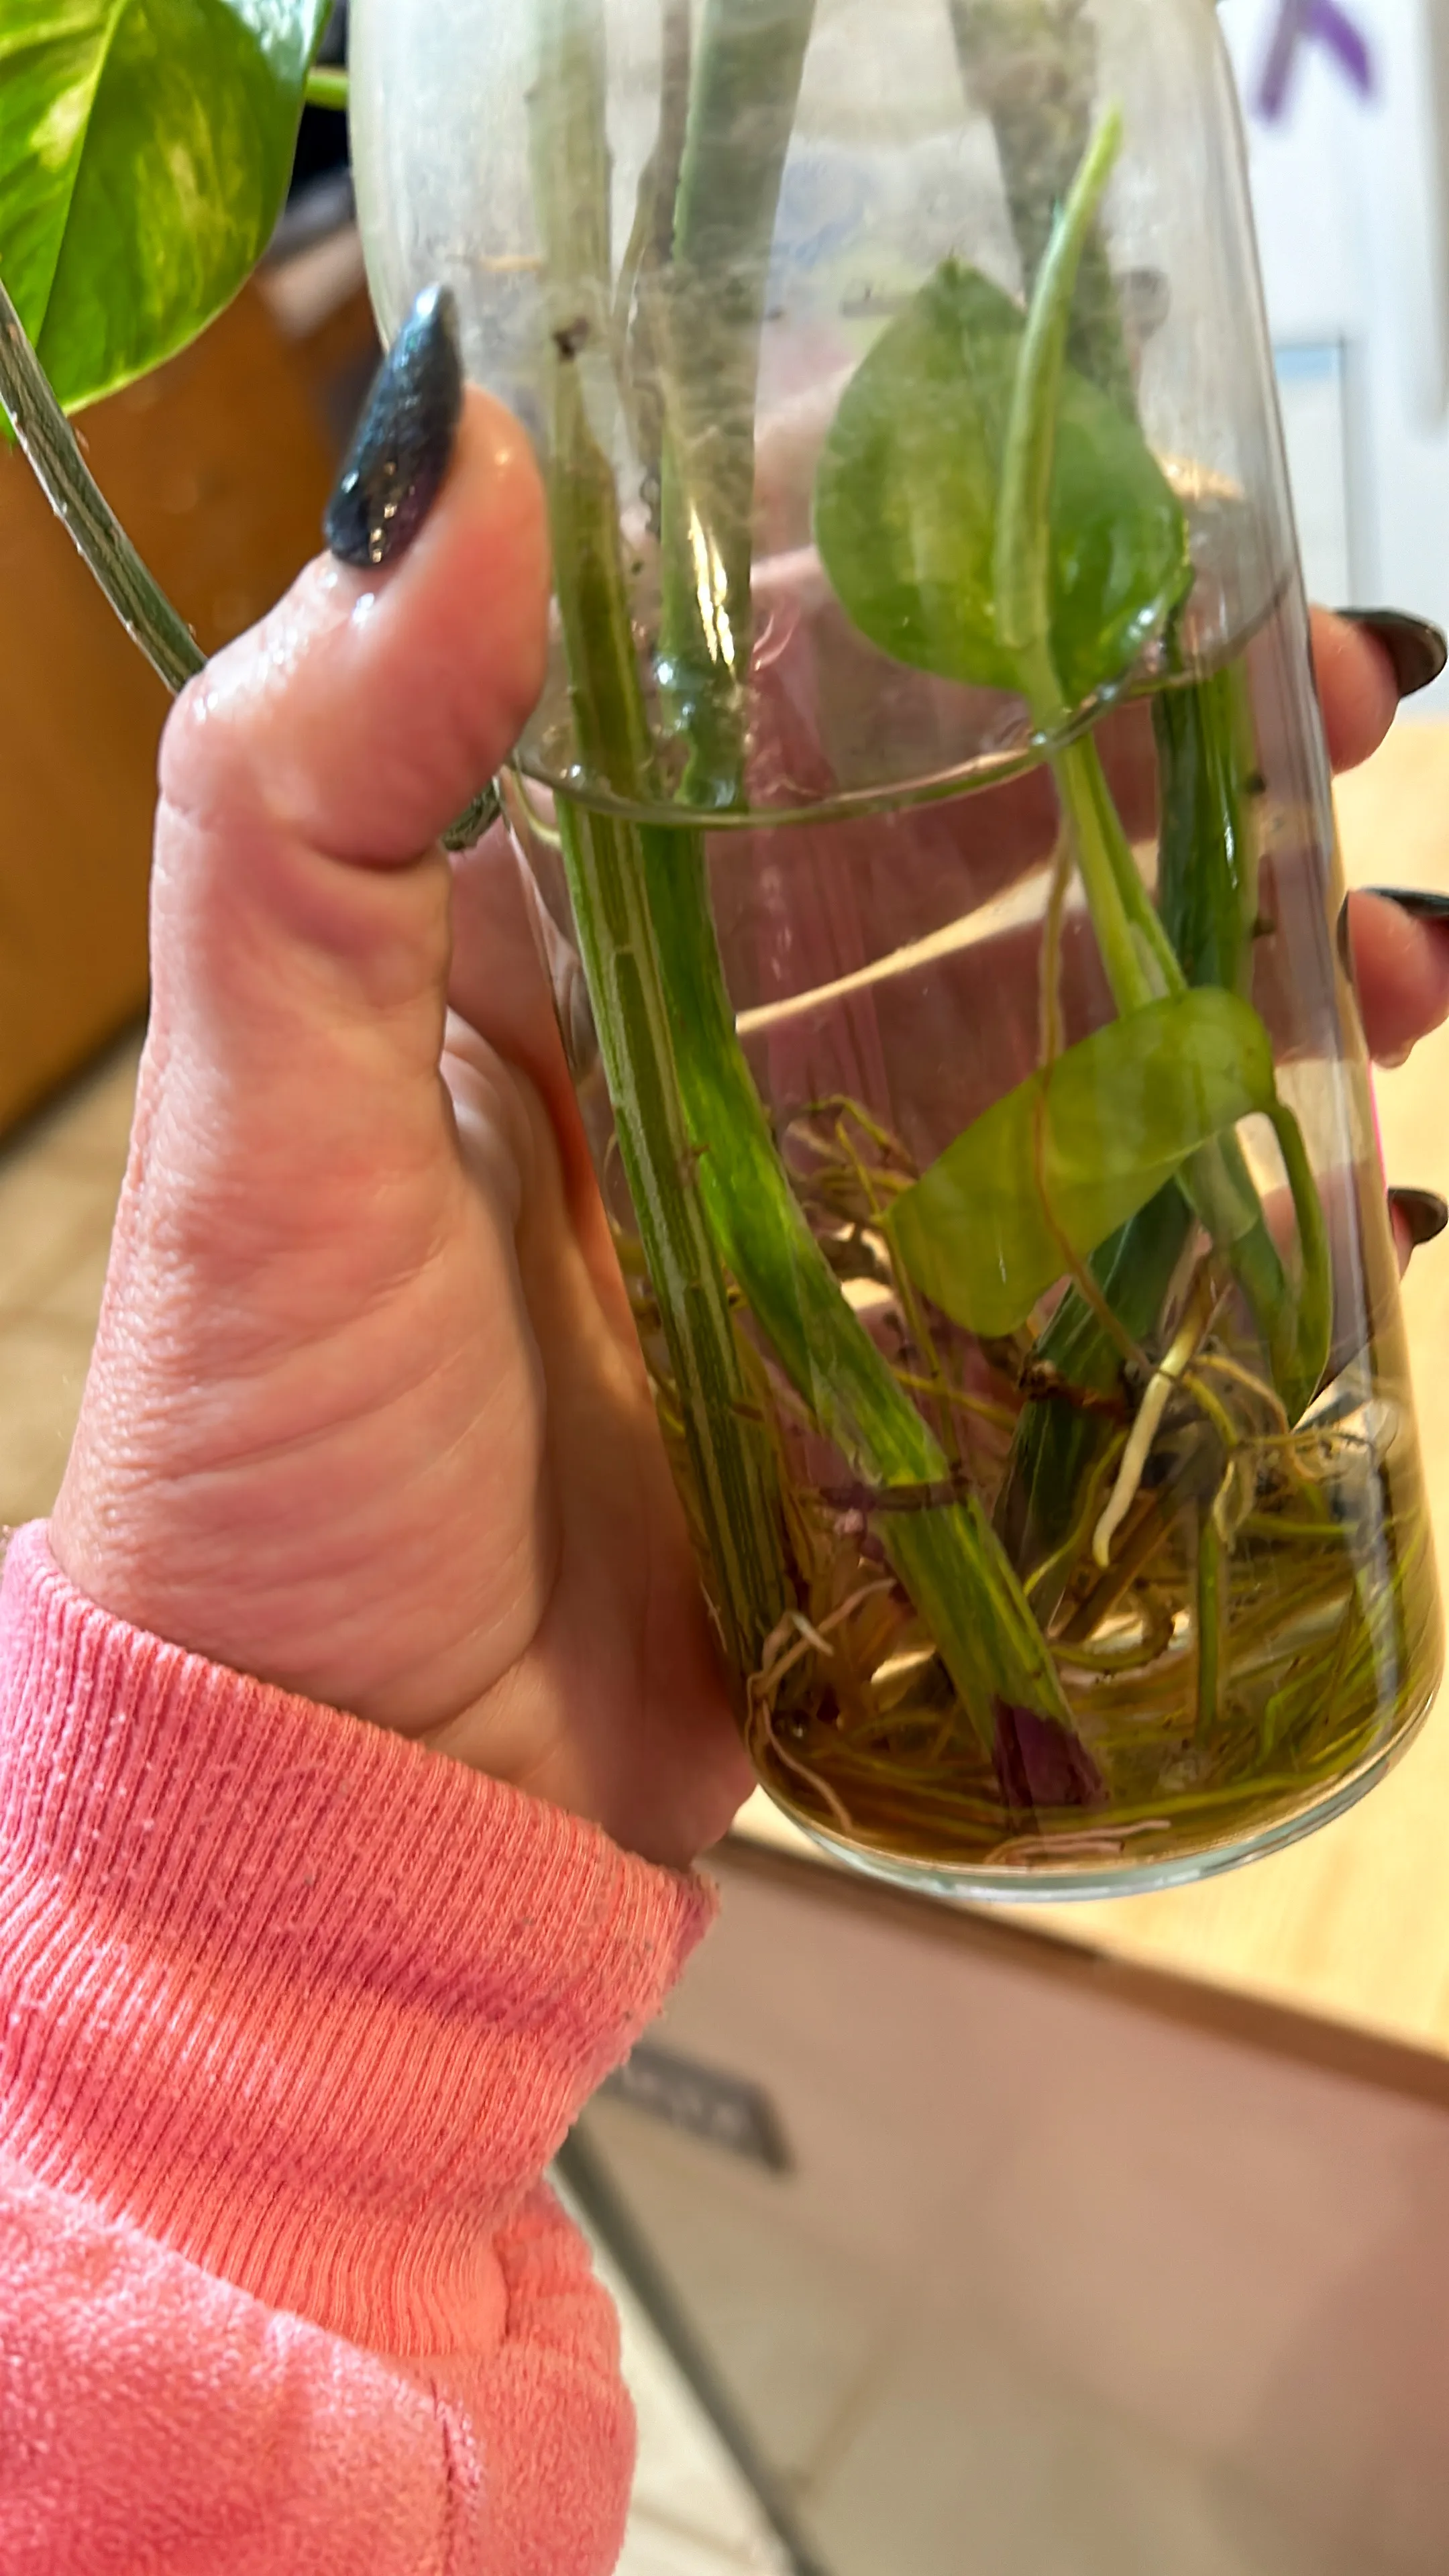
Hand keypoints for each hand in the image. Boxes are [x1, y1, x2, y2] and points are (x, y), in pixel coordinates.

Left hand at [50, 369, 1448, 1871]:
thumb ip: (311, 800)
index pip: (738, 678)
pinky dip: (1224, 1196)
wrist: (360, 1810)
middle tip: (1339, 701)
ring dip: (1234, 965)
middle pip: (951, 839)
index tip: (1097, 499)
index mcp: (523, 934)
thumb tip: (451, 447)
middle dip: (1148, 751)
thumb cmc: (273, 1481)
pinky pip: (1084, 1243)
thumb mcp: (263, 1133)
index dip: (921, 566)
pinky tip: (1360, 1176)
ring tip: (1393, 960)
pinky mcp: (892, 1369)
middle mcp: (677, 1043)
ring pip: (1056, 1027)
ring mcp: (804, 1209)